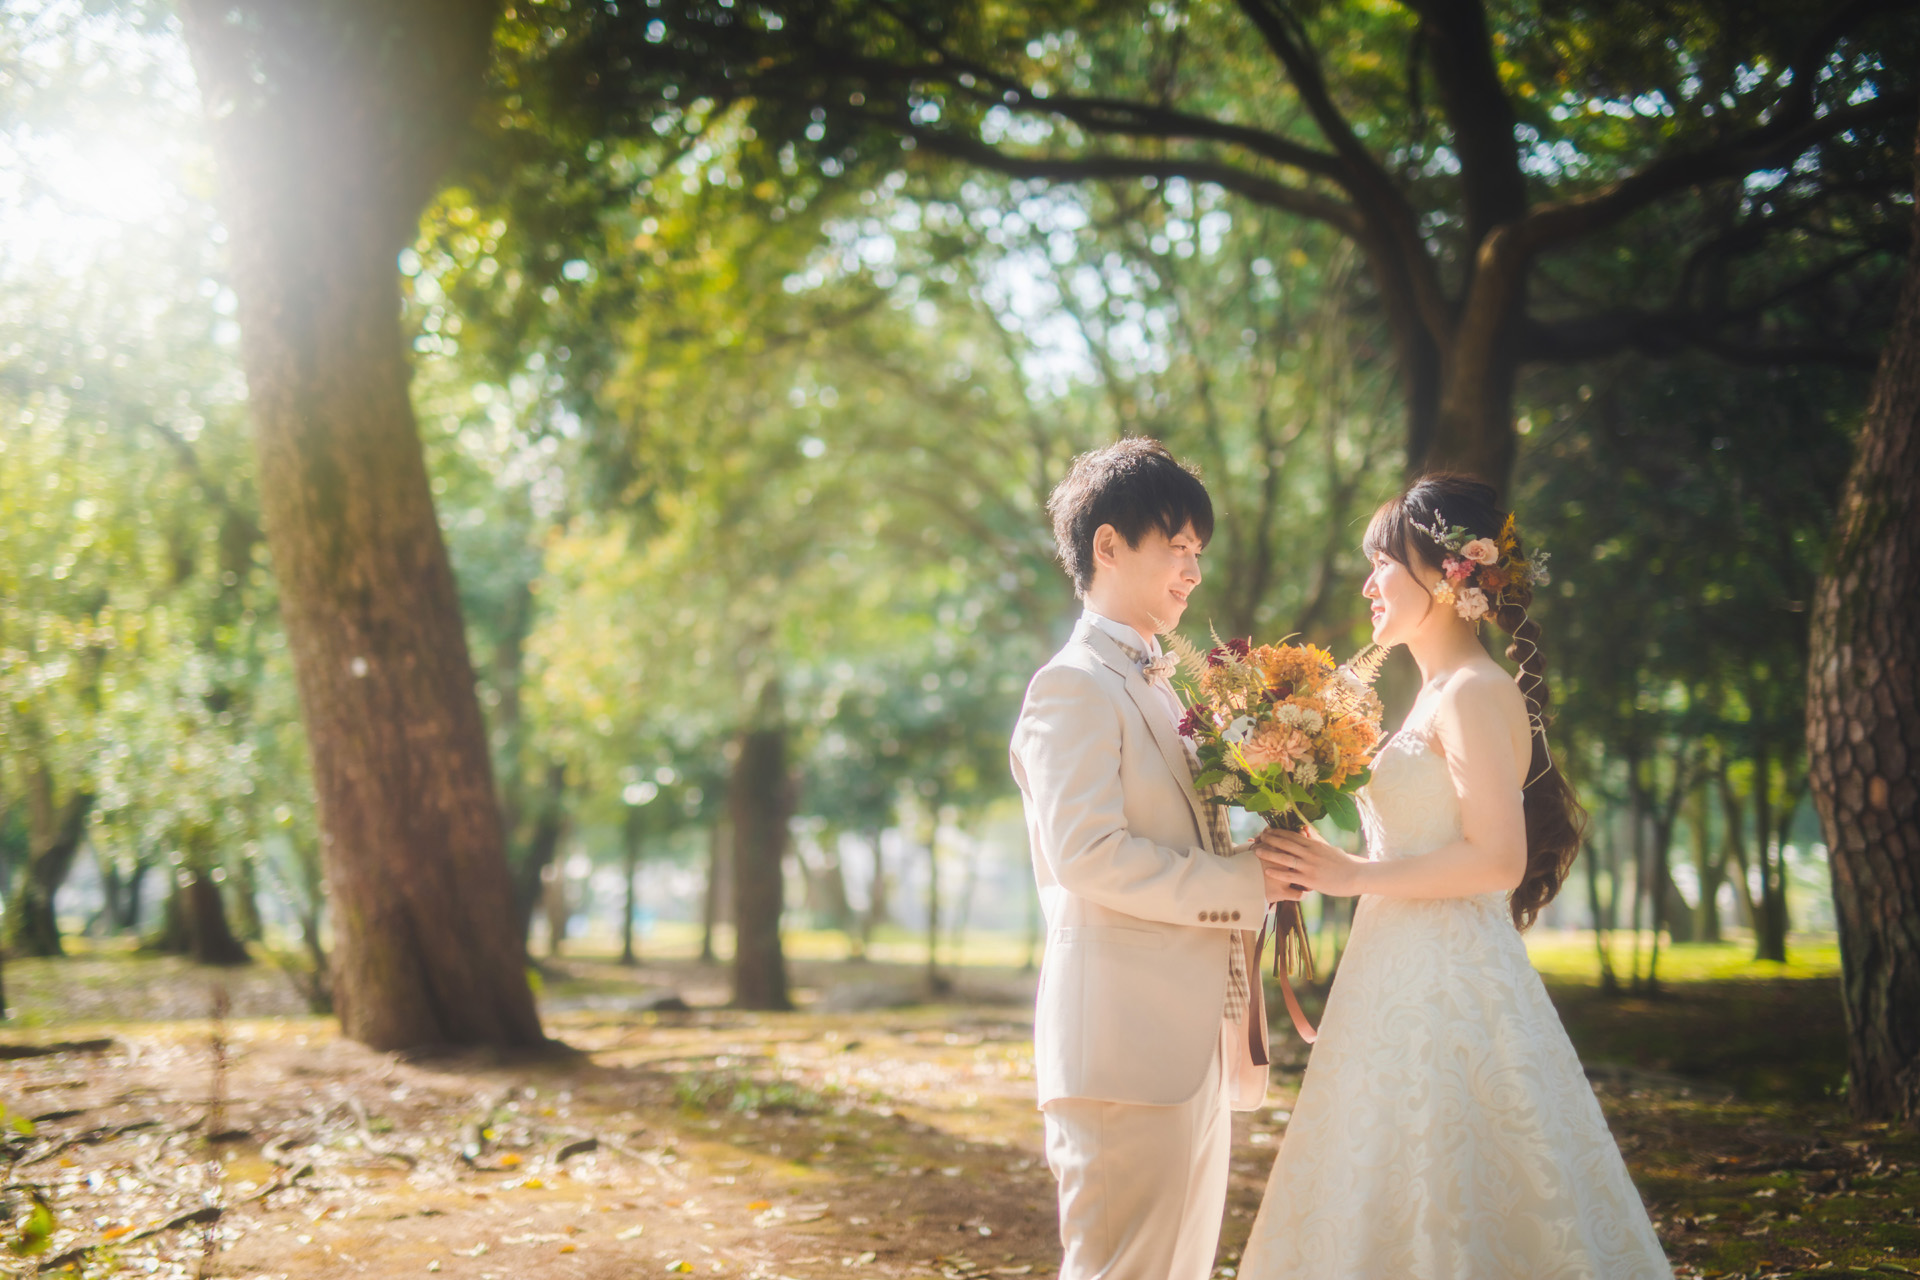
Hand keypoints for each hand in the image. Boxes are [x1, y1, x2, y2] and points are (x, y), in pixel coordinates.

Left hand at [1255, 824, 1370, 897]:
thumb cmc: (1343, 863)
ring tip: (1257, 852)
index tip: (1267, 830)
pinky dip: (1278, 873)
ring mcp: (1310, 866)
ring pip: (1286, 858)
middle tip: (1258, 837)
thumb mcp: (1329, 848)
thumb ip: (1315, 839)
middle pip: (1286, 844)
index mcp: (1314, 844)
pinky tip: (1267, 871)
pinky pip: (1291, 875)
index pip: (1292, 835)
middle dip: (1270, 840)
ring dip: (1270, 854)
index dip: (1278, 832)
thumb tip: (1305, 829)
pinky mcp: (1310, 879)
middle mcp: (1310, 853)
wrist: (1356, 876)